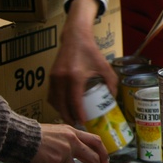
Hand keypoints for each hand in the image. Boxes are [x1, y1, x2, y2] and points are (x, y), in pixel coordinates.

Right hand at [30, 124, 108, 162]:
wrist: (16, 135)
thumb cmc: (29, 136)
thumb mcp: (50, 135)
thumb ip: (57, 149)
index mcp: (71, 132)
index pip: (94, 140)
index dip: (102, 152)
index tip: (104, 162)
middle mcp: (71, 140)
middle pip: (92, 157)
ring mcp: (64, 151)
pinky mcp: (54, 161)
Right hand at [49, 0, 115, 124]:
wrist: (75, 37)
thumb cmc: (91, 52)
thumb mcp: (105, 67)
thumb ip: (111, 83)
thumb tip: (112, 99)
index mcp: (75, 76)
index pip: (74, 101)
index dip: (78, 113)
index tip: (83, 122)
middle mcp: (61, 78)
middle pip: (62, 104)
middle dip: (69, 116)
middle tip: (77, 124)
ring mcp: (53, 77)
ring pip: (54, 101)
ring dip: (61, 111)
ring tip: (71, 118)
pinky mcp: (50, 76)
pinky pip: (51, 95)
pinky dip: (57, 103)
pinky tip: (64, 107)